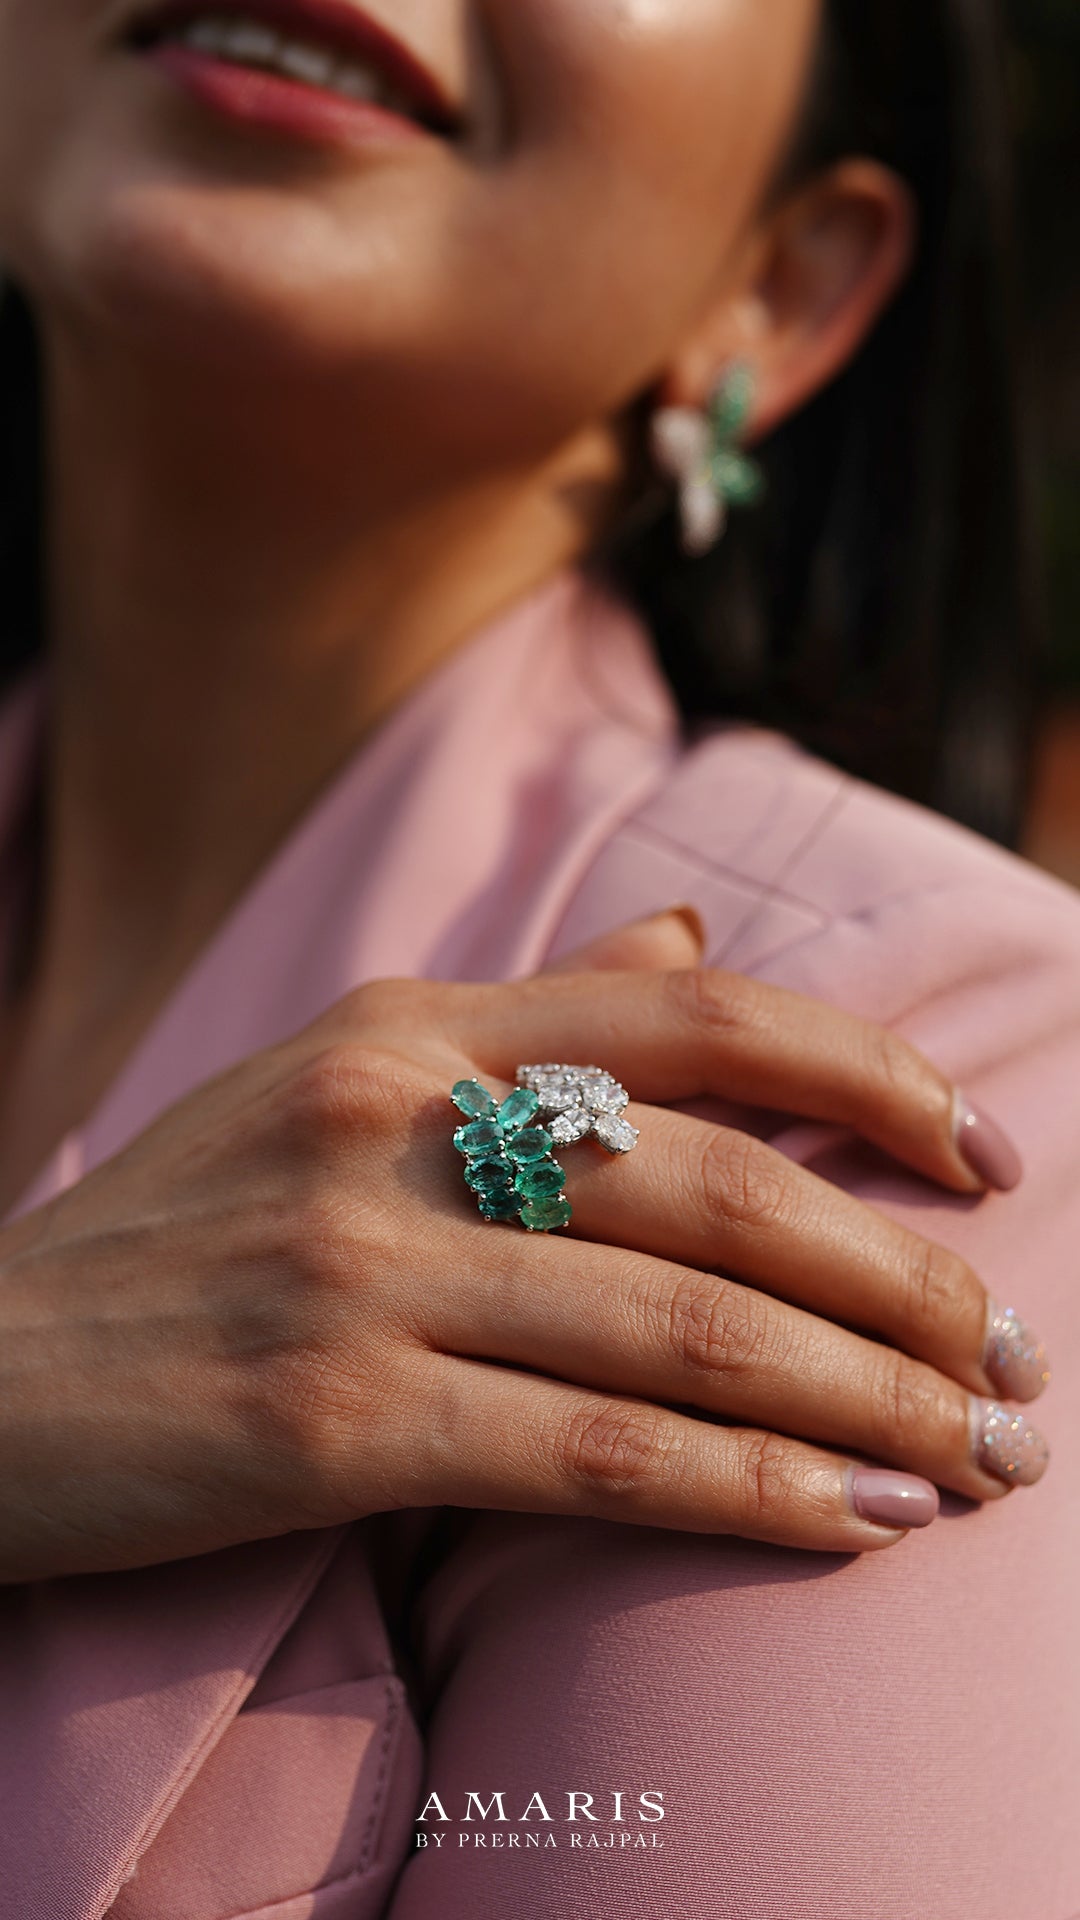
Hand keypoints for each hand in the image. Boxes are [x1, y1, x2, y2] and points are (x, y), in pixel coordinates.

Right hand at [0, 911, 1045, 1581]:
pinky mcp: (328, 1421)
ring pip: (691, 1330)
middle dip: (908, 1281)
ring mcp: (359, 1268)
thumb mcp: (332, 1076)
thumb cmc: (179, 1236)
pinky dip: (753, 1498)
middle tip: (1019, 1356)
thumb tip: (693, 941)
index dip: (875, 1077)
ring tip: (982, 1459)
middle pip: (728, 1184)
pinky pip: (598, 1460)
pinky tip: (852, 1527)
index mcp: (409, 1024)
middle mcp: (393, 1119)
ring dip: (874, 1405)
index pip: (698, 1017)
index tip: (988, 1157)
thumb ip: (529, 1015)